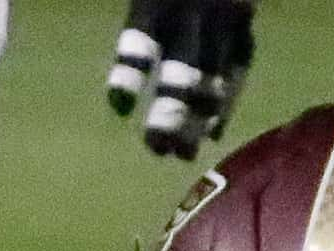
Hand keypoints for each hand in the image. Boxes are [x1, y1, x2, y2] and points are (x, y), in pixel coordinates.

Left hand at [104, 0, 255, 158]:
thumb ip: (137, 13)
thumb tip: (89, 55)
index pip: (142, 39)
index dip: (130, 71)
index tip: (118, 103)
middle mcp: (195, 9)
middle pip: (183, 71)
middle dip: (170, 111)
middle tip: (157, 148)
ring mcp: (225, 19)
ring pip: (212, 79)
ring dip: (195, 119)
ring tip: (181, 153)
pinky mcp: (244, 26)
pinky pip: (237, 69)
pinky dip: (225, 102)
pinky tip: (211, 132)